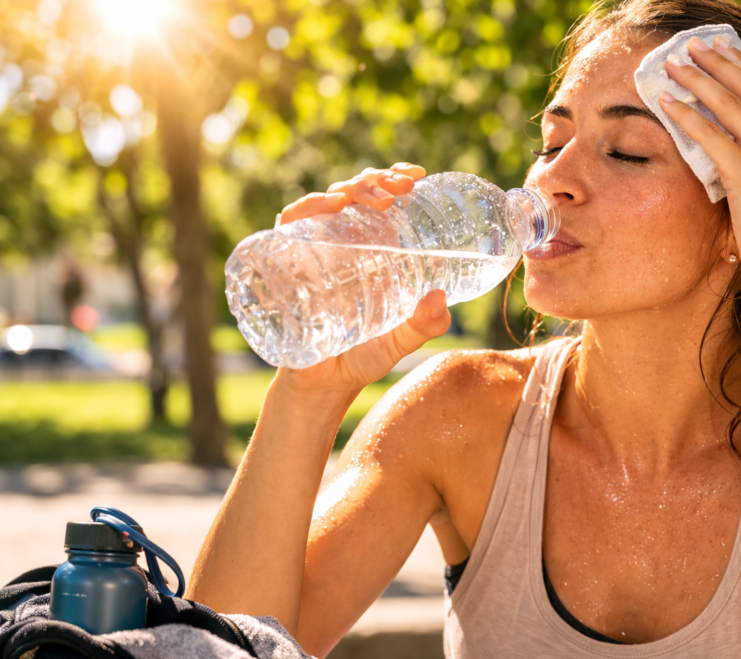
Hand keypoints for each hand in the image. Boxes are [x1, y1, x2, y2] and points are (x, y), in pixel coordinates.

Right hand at [273, 163, 451, 400]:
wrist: (321, 386)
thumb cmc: (361, 358)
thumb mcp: (400, 342)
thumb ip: (424, 326)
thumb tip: (441, 299)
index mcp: (369, 250)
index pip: (377, 199)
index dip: (393, 178)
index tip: (416, 175)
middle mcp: (339, 244)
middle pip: (354, 194)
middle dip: (377, 180)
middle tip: (403, 188)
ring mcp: (312, 251)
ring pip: (327, 202)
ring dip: (352, 189)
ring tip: (378, 199)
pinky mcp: (286, 264)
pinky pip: (291, 224)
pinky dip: (309, 208)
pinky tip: (332, 207)